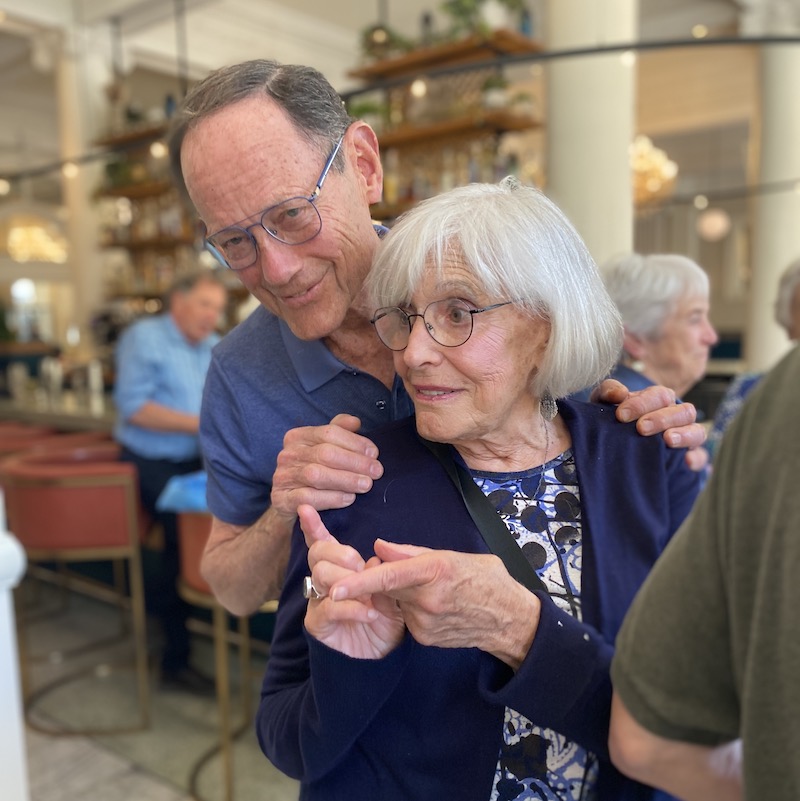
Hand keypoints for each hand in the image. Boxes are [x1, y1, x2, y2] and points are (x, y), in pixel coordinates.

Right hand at [270, 414, 383, 523]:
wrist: (288, 501)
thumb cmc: (311, 470)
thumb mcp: (322, 447)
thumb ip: (338, 431)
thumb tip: (356, 422)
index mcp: (298, 436)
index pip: (329, 433)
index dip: (355, 442)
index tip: (374, 453)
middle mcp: (288, 454)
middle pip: (325, 453)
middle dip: (355, 462)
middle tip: (376, 471)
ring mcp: (283, 476)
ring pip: (317, 475)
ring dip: (346, 480)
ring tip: (366, 485)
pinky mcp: (283, 499)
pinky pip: (309, 497)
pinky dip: (332, 498)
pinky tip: (349, 498)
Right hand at [298, 505, 403, 658]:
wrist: (383, 658)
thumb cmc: (386, 619)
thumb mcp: (391, 590)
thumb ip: (383, 571)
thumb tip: (373, 558)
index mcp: (340, 568)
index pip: (323, 542)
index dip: (313, 526)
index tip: (306, 509)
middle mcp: (324, 581)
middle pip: (317, 554)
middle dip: (339, 553)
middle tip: (360, 565)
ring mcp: (318, 602)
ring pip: (320, 575)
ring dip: (347, 579)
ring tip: (369, 593)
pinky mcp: (318, 624)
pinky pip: (328, 607)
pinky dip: (352, 607)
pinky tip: (370, 613)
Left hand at [329, 539, 539, 669]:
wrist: (509, 620)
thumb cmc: (486, 579)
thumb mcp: (454, 555)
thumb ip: (411, 552)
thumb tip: (379, 548)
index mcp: (436, 571)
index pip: (390, 576)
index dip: (359, 582)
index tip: (335, 589)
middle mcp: (428, 599)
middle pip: (389, 587)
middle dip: (388, 579)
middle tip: (415, 572)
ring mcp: (426, 623)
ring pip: (398, 602)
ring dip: (405, 595)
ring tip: (437, 591)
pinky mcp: (425, 639)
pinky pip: (407, 618)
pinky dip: (414, 609)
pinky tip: (437, 607)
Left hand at [592, 380, 707, 470]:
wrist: (614, 452)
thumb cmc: (614, 422)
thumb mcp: (605, 405)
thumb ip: (608, 393)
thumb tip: (619, 393)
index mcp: (659, 401)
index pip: (660, 395)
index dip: (642, 403)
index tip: (622, 415)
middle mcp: (676, 417)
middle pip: (683, 411)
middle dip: (662, 418)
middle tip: (641, 428)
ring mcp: (686, 438)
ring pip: (697, 431)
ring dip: (684, 434)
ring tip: (668, 440)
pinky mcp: (688, 460)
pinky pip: (700, 457)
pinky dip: (696, 458)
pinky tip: (686, 461)